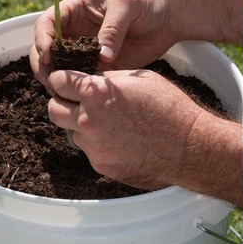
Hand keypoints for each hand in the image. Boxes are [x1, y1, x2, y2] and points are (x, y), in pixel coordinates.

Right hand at [32, 0, 177, 83]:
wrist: (169, 16)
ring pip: (61, 68)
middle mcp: (75, 31)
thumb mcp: (127, 5)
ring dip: (57, 80)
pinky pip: (83, 79)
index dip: (42, 38)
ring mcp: (85, 51)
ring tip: (62, 92)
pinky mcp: (100, 67)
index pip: (47, 23)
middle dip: (43, 65)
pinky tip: (82, 96)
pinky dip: (78, 88)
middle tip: (52, 80)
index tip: (47, 55)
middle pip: (46, 49)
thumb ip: (112, 28)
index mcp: (74, 10)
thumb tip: (102, 57)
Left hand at [45, 68, 241, 205]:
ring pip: (71, 131)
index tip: (66, 81)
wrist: (189, 147)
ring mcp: (93, 146)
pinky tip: (120, 140)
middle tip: (76, 101)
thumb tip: (89, 79)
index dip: (61, 79)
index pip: (58, 81)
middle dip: (62, 103)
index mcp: (96, 92)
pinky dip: (98, 144)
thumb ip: (108, 79)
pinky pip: (89, 151)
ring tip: (109, 122)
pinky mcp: (101, 165)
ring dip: (81, 125)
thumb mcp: (138, 78)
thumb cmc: (169, 107)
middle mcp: (88, 120)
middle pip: (53, 109)